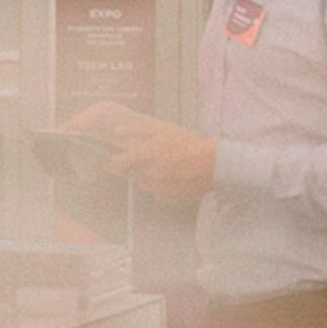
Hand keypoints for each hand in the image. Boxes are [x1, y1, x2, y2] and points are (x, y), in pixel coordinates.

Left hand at [69, 104, 217, 200]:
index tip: (113, 160)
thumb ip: (137, 131)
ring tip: (163, 167)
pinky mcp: (166, 197)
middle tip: (145, 161)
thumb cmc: (188, 143)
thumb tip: (116, 132)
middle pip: (129, 174)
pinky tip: (171, 177)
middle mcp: (147, 173)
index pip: (117, 163)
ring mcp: (157, 187)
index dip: (113, 162)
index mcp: (145, 155)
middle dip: (132, 168)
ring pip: (142, 183)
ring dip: (146, 177)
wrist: (214, 164)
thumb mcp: (163, 130)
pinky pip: (156, 192)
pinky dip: (160, 186)